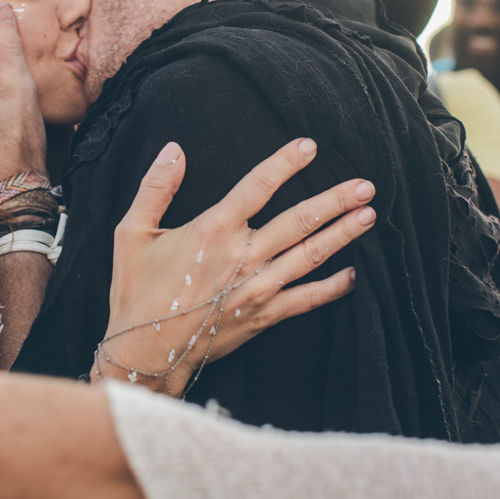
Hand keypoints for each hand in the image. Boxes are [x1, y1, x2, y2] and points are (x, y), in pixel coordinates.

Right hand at [99, 138, 370, 394]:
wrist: (144, 352)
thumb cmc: (136, 292)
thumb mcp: (131, 232)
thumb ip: (156, 187)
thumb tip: (174, 149)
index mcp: (213, 230)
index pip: (257, 186)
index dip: (285, 163)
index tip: (310, 146)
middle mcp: (242, 256)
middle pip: (299, 220)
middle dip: (336, 200)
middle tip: (366, 186)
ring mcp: (257, 288)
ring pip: (310, 255)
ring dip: (342, 234)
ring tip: (368, 217)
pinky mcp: (263, 316)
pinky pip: (306, 299)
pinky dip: (332, 288)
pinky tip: (353, 275)